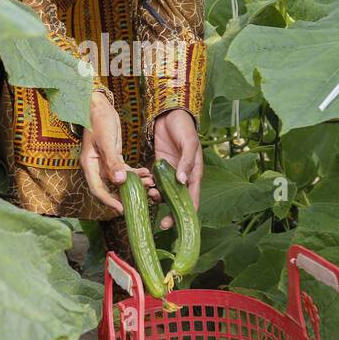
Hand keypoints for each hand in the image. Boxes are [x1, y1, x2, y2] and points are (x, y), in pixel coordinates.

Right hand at [80, 92, 155, 212]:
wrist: (98, 105)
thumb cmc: (98, 120)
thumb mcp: (106, 140)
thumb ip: (112, 161)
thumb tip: (120, 181)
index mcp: (90, 165)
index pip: (98, 190)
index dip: (109, 201)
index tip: (122, 209)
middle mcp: (97, 167)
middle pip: (110, 188)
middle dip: (126, 194)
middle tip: (143, 199)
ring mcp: (105, 163)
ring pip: (120, 180)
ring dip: (134, 183)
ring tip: (150, 184)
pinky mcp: (114, 157)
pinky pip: (125, 170)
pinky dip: (135, 173)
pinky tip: (147, 173)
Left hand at [152, 108, 201, 228]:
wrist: (170, 114)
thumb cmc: (184, 127)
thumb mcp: (188, 143)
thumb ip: (186, 162)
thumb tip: (182, 181)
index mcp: (194, 174)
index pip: (193, 199)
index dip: (187, 214)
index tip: (178, 224)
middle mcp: (183, 177)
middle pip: (178, 201)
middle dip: (171, 214)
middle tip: (162, 225)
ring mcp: (170, 173)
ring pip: (165, 193)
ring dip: (158, 199)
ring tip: (150, 197)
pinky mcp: (159, 167)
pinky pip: (155, 182)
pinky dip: (150, 187)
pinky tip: (144, 188)